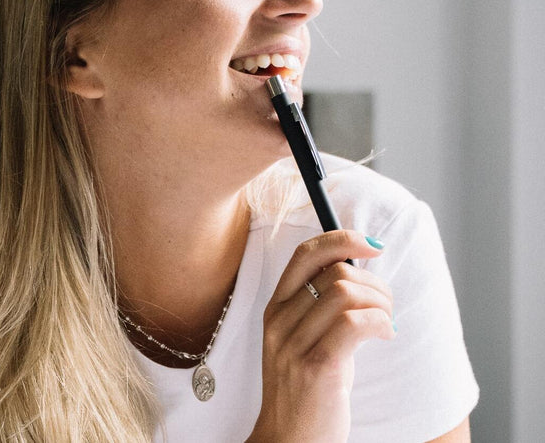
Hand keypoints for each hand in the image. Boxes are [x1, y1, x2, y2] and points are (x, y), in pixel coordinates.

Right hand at [248, 231, 393, 442]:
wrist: (289, 439)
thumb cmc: (305, 391)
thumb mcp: (303, 341)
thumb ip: (320, 308)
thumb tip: (359, 272)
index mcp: (275, 309)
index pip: (305, 254)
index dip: (342, 239)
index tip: (372, 245)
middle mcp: (279, 321)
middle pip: (336, 272)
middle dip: (375, 284)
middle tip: (387, 307)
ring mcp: (294, 344)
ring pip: (347, 293)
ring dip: (381, 305)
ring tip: (387, 324)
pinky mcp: (316, 366)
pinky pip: (355, 323)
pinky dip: (381, 323)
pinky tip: (386, 336)